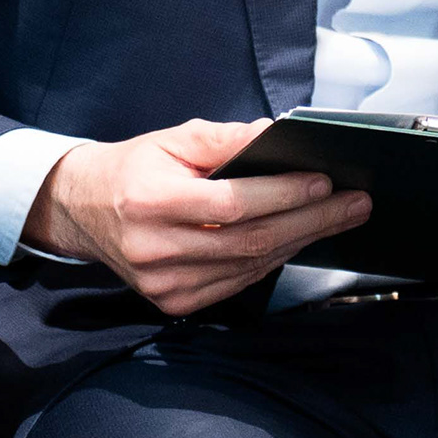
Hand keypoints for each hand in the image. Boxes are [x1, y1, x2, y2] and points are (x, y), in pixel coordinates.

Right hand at [25, 117, 373, 316]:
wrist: (81, 210)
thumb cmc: (133, 168)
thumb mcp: (173, 139)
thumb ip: (227, 139)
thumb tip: (277, 135)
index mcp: (151, 203)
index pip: (233, 204)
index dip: (285, 194)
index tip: (327, 181)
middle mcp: (156, 250)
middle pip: (251, 240)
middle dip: (312, 221)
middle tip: (356, 204)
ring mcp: (163, 284)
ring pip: (249, 266)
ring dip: (300, 242)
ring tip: (339, 219)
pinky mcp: (172, 302)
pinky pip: (237, 283)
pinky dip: (273, 261)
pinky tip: (299, 239)